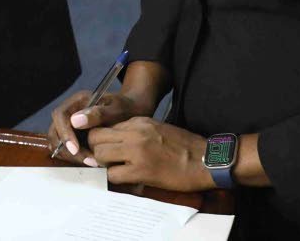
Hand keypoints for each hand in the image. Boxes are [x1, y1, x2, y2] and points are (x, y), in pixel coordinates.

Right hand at [48, 89, 156, 165]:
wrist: (133, 112)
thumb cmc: (125, 108)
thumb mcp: (116, 109)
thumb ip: (98, 114)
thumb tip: (75, 121)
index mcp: (78, 101)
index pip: (60, 115)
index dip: (64, 133)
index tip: (75, 149)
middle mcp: (71, 112)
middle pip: (55, 131)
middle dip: (68, 149)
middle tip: (88, 160)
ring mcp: (72, 126)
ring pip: (60, 143)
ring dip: (73, 155)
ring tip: (94, 162)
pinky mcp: (76, 138)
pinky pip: (69, 150)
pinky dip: (77, 158)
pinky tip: (94, 161)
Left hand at [86, 118, 215, 190]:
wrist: (205, 159)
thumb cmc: (184, 145)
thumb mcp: (157, 127)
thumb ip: (136, 130)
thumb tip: (117, 139)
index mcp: (139, 121)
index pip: (105, 126)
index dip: (99, 138)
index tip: (102, 147)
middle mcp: (134, 132)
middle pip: (96, 138)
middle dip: (95, 150)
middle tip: (102, 160)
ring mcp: (137, 151)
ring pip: (101, 155)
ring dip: (103, 164)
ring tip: (114, 169)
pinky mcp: (142, 171)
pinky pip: (114, 174)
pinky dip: (115, 178)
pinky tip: (125, 179)